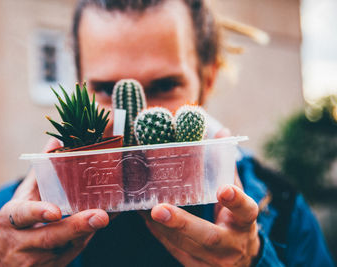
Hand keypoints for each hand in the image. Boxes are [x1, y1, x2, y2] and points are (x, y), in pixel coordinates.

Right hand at [0, 138, 109, 266]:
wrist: (1, 265)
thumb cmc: (15, 225)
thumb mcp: (21, 199)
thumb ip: (39, 173)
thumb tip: (54, 141)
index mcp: (12, 220)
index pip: (23, 216)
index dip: (38, 213)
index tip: (55, 212)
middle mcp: (22, 242)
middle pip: (50, 236)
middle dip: (77, 227)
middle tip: (101, 216)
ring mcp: (37, 260)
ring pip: (66, 248)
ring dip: (88, 232)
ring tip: (107, 217)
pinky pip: (73, 253)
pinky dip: (88, 237)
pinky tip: (102, 223)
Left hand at [140, 128, 260, 265]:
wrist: (241, 261)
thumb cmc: (236, 220)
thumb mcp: (238, 196)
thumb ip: (227, 167)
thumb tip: (221, 132)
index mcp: (244, 223)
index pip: (245, 211)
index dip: (235, 201)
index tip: (222, 189)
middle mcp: (231, 245)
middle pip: (208, 237)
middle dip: (182, 223)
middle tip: (158, 209)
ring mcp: (214, 262)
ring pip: (185, 246)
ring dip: (161, 227)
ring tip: (141, 208)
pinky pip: (174, 251)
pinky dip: (158, 233)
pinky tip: (144, 218)